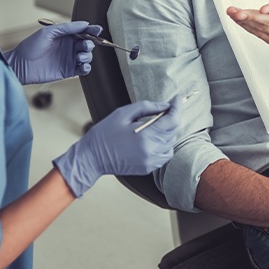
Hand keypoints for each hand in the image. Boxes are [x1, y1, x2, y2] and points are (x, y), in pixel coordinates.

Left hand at [4, 21, 102, 84]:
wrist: (20, 65)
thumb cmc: (31, 46)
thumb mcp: (49, 32)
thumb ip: (67, 28)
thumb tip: (85, 24)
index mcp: (65, 35)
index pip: (83, 31)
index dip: (92, 30)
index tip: (97, 30)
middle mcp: (69, 47)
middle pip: (87, 43)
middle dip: (89, 43)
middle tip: (84, 45)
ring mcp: (69, 59)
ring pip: (87, 56)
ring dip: (87, 56)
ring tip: (79, 57)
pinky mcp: (68, 71)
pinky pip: (83, 69)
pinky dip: (86, 68)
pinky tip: (82, 66)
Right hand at [53, 96, 180, 196]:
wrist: (92, 157)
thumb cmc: (105, 133)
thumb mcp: (123, 113)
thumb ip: (147, 107)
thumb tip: (164, 105)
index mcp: (145, 137)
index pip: (172, 121)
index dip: (176, 108)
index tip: (176, 100)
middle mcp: (151, 151)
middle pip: (173, 132)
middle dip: (171, 118)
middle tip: (164, 109)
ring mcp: (150, 162)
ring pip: (170, 144)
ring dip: (167, 132)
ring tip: (155, 124)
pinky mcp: (147, 168)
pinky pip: (164, 154)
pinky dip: (163, 144)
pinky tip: (151, 137)